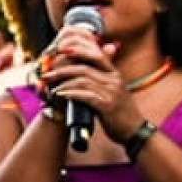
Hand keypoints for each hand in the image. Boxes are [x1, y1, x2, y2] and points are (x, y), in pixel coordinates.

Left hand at [36, 25, 144, 146]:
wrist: (135, 131)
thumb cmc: (120, 112)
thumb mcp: (113, 91)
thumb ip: (100, 80)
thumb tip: (80, 72)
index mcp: (114, 74)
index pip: (96, 55)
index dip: (78, 50)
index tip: (60, 50)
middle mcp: (114, 80)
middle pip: (84, 68)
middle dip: (62, 70)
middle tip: (47, 75)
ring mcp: (112, 93)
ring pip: (82, 81)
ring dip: (63, 84)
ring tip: (51, 89)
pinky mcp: (108, 106)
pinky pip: (86, 95)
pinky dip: (71, 94)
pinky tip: (61, 95)